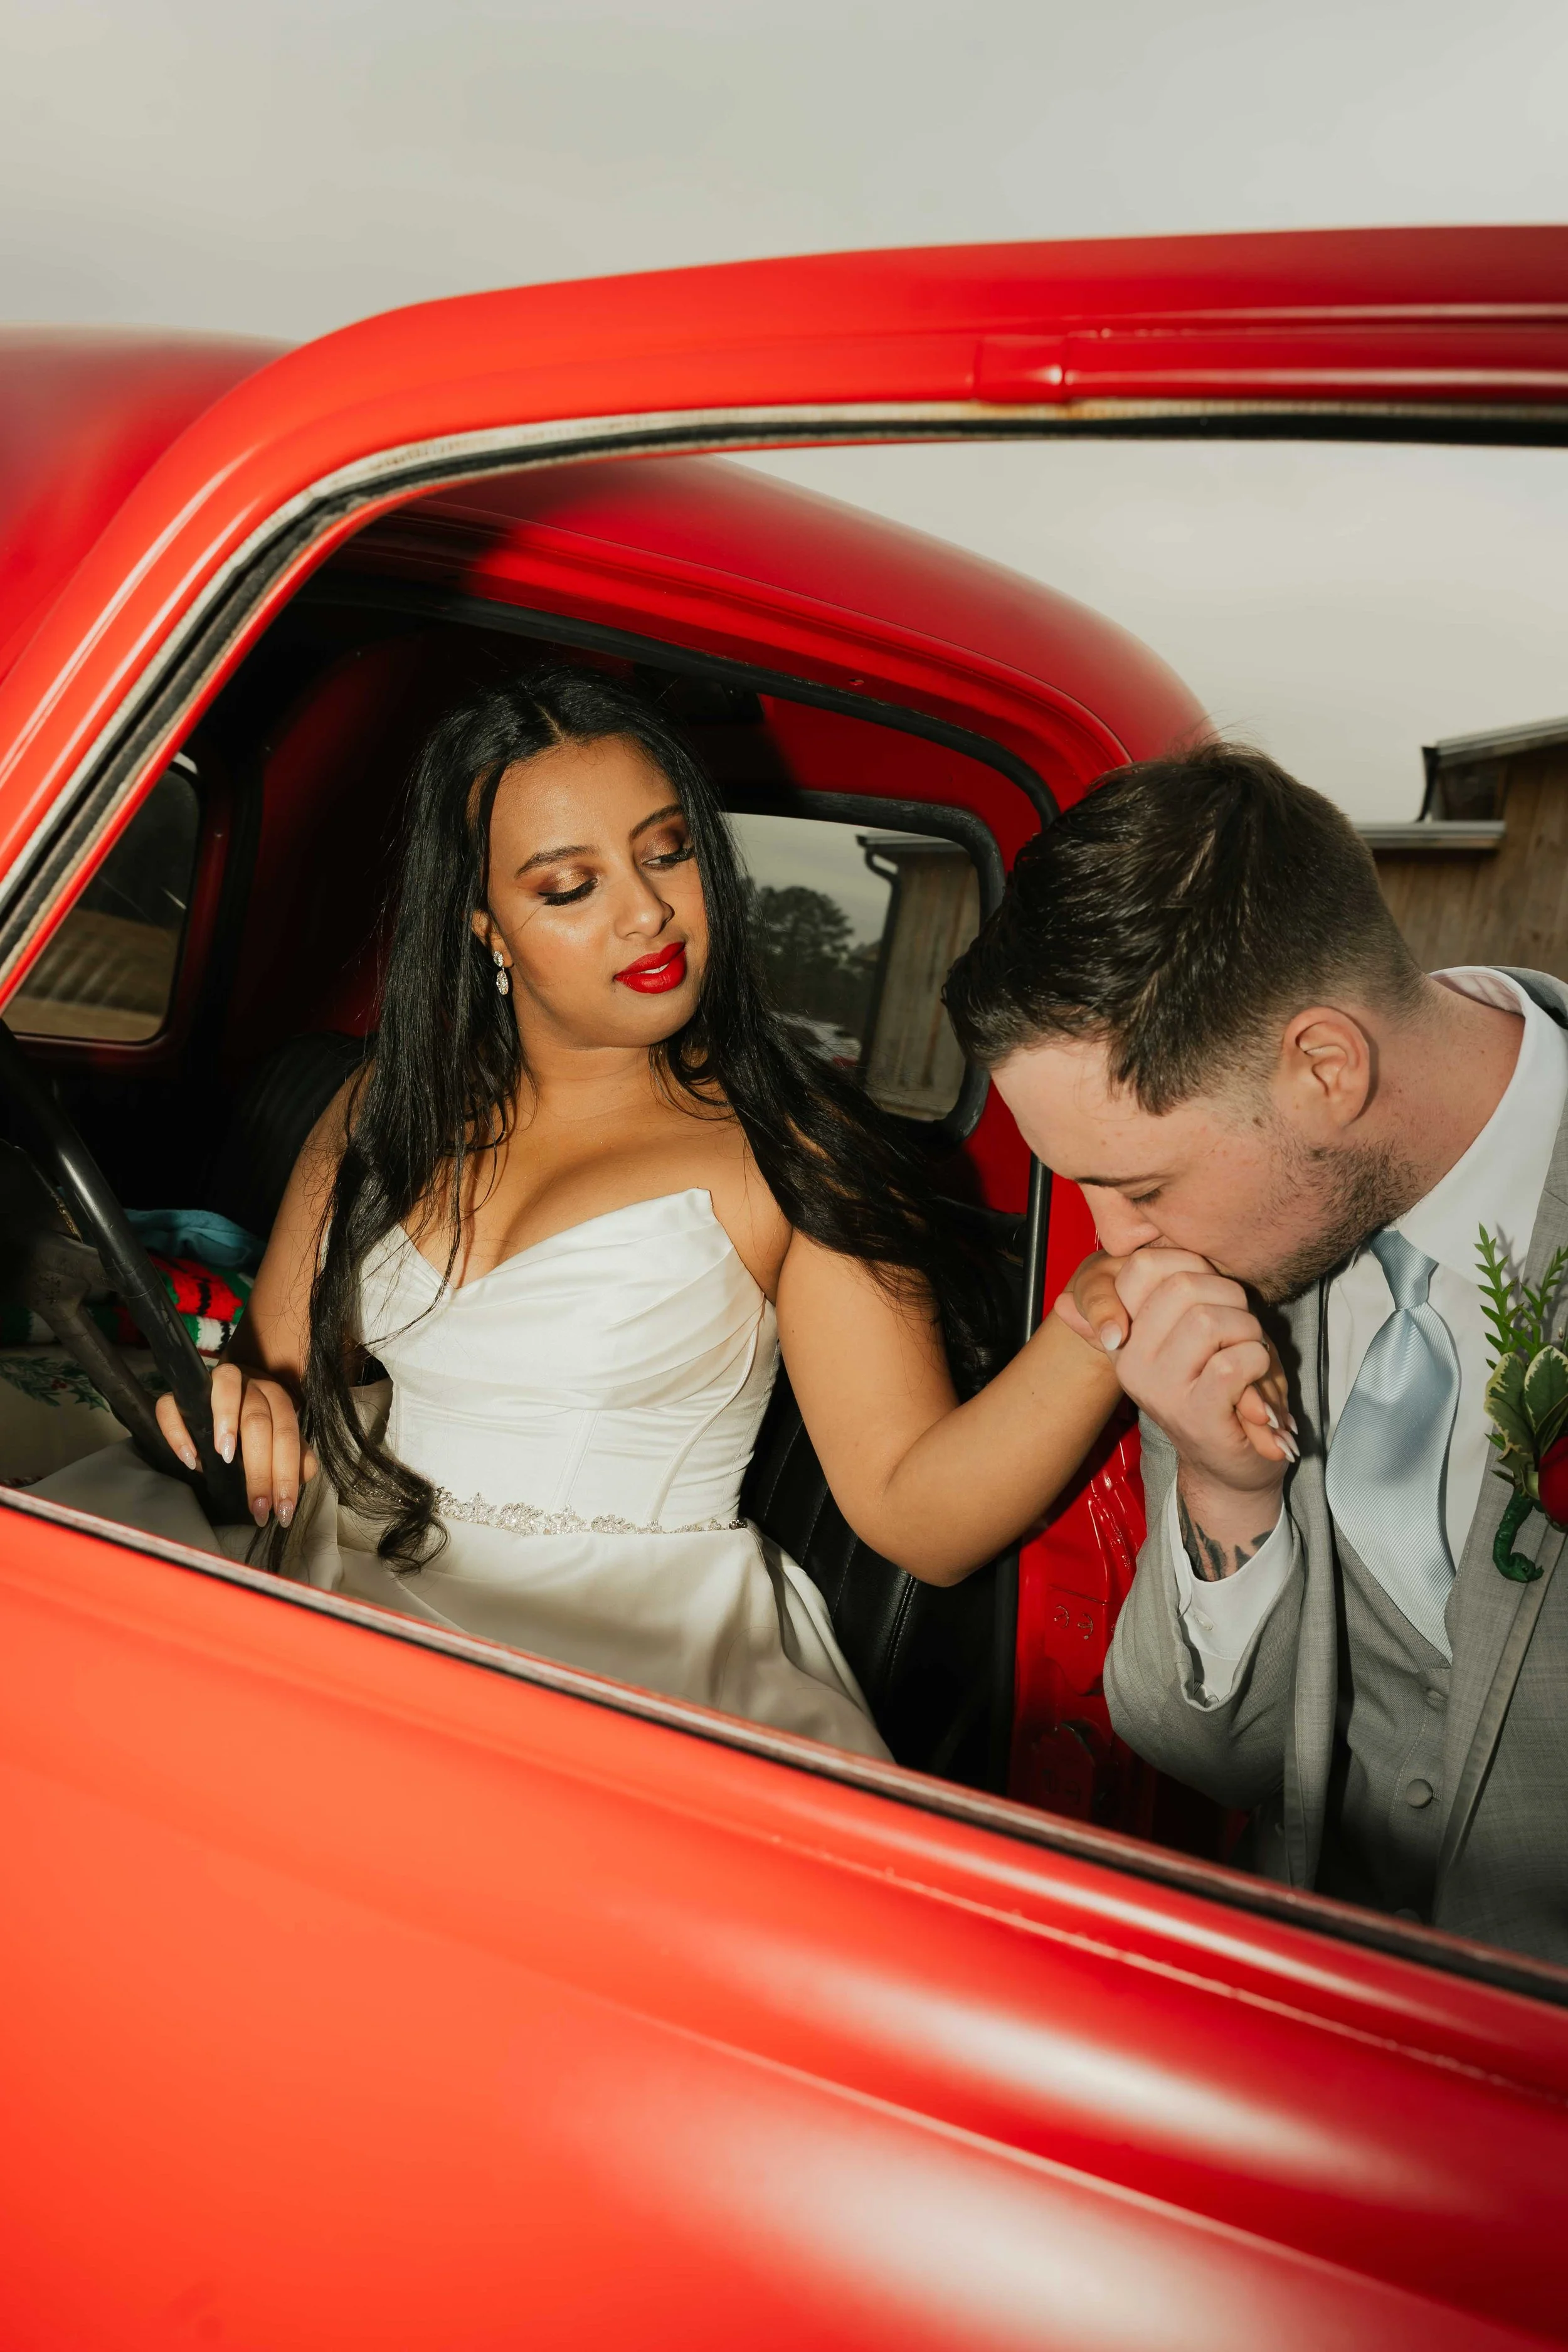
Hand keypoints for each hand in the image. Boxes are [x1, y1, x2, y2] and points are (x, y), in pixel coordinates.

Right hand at [155, 1363, 316, 1529]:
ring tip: (225, 1459)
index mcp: (276, 1397)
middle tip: (257, 1506)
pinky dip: (179, 1430)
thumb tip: (304, 1474)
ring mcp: (214, 1382)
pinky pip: (171, 1405)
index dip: (287, 1472)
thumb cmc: (255, 1424)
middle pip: (258, 1419)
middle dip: (259, 1468)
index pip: (286, 1433)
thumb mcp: (278, 1438)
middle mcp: (249, 1383)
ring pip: (225, 1389)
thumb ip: (296, 1455)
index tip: (283, 1509)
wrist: (222, 1394)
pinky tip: (190, 1459)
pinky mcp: (179, 1393)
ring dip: (226, 1422)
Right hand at [1106, 1259, 1292, 1563]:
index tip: (1213, 1294)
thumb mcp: (1190, 1337)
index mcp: (1127, 1334)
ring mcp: (1160, 1389)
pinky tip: (1256, 1383)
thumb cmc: (1222, 1389)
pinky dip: (1259, 1363)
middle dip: (1231, 1299)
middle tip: (1241, 1330)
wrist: (1232, 1467)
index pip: (1142, 1264)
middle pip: (1184, 1285)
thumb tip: (1077, 1298)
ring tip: (1250, 1357)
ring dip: (1249, 1333)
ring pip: (1209, 1320)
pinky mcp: (1196, 1415)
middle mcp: (1131, 1359)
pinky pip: (1234, 1362)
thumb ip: (1168, 1300)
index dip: (1193, 1264)